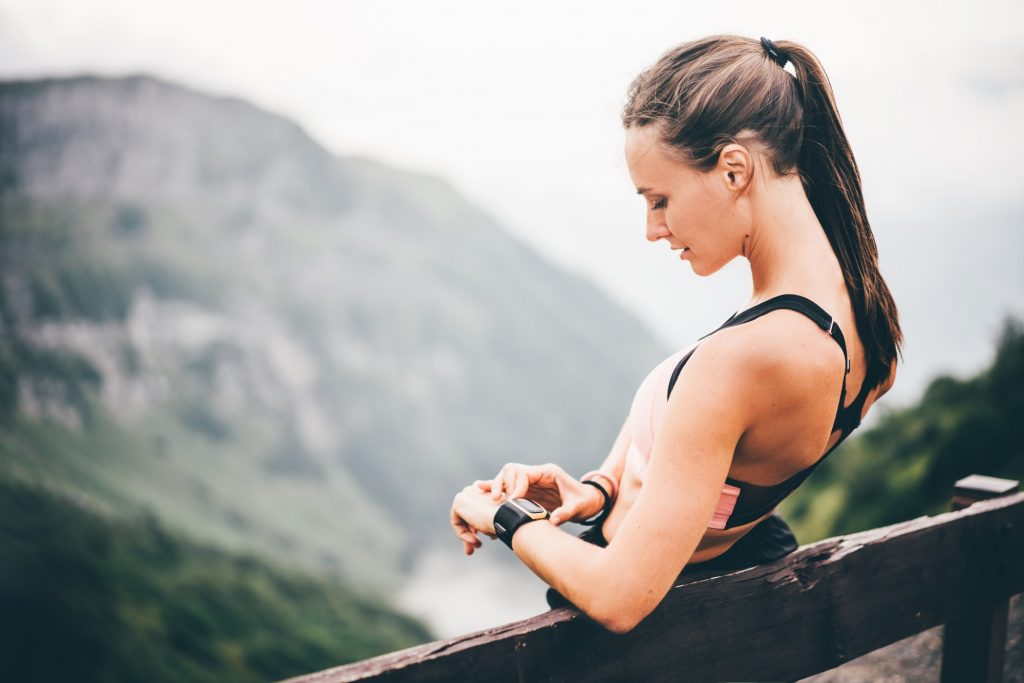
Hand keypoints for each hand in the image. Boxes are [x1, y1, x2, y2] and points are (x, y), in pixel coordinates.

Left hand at [450, 484, 503, 555]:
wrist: (507, 515)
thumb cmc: (508, 518)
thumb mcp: (500, 518)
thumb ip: (491, 521)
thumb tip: (489, 531)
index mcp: (486, 489)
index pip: (477, 509)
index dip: (479, 526)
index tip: (487, 539)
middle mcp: (474, 488)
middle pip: (467, 515)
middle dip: (471, 533)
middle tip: (476, 547)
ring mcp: (465, 494)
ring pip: (462, 520)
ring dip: (468, 536)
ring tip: (475, 547)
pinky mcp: (458, 501)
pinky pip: (457, 523)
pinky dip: (463, 534)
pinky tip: (474, 540)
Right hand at [475, 462, 606, 525]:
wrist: (592, 501)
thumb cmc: (587, 502)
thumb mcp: (579, 508)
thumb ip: (566, 513)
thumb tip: (552, 521)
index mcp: (547, 473)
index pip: (523, 473)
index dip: (515, 486)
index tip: (513, 501)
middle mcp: (537, 474)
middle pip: (510, 471)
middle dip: (501, 484)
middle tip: (498, 501)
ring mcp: (531, 482)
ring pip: (506, 478)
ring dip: (495, 486)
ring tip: (481, 495)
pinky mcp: (528, 491)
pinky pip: (509, 487)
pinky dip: (496, 488)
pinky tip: (480, 489)